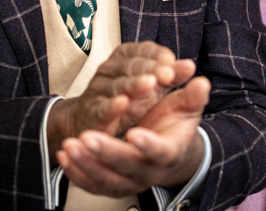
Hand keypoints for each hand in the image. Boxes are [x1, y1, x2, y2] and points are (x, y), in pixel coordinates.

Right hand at [47, 42, 193, 163]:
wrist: (95, 121)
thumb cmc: (130, 99)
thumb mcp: (154, 86)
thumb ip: (172, 75)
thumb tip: (190, 66)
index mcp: (124, 58)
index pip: (140, 50)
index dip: (155, 54)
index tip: (171, 60)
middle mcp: (109, 69)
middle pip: (130, 65)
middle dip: (149, 68)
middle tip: (168, 73)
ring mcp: (99, 89)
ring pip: (117, 84)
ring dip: (133, 84)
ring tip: (150, 84)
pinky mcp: (93, 112)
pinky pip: (102, 107)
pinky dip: (111, 105)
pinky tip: (123, 103)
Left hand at [56, 75, 210, 196]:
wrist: (165, 151)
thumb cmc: (173, 124)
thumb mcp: (185, 108)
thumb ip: (192, 95)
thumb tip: (201, 80)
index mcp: (168, 151)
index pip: (160, 152)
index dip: (149, 144)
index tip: (134, 133)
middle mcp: (149, 170)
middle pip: (128, 165)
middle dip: (107, 152)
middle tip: (87, 137)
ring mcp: (129, 180)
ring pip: (106, 178)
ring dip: (86, 163)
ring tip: (69, 145)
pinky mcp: (111, 184)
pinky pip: (92, 184)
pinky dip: (76, 173)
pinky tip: (64, 157)